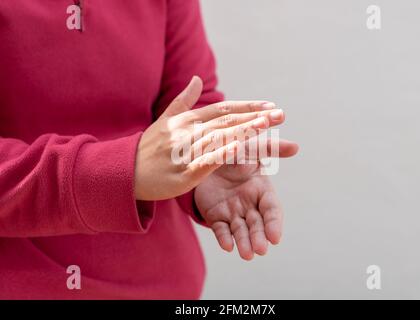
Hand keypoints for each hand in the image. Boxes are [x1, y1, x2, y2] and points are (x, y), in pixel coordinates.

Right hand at [134, 76, 284, 200]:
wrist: (125, 172)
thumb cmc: (149, 147)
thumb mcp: (165, 120)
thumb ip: (184, 100)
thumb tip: (197, 79)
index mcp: (187, 120)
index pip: (222, 110)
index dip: (246, 108)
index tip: (269, 106)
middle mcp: (187, 133)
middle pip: (225, 122)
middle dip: (254, 118)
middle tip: (279, 115)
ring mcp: (184, 152)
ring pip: (218, 139)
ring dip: (243, 131)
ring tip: (266, 126)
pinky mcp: (183, 174)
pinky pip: (205, 162)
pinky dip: (221, 154)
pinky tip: (239, 148)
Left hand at [195, 139, 298, 259]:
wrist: (207, 158)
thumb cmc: (234, 152)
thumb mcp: (251, 147)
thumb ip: (271, 148)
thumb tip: (296, 146)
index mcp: (261, 190)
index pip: (271, 209)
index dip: (274, 223)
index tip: (275, 237)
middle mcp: (250, 205)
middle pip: (257, 224)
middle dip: (259, 237)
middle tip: (260, 250)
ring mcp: (233, 212)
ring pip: (240, 230)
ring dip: (244, 243)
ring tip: (246, 255)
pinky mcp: (216, 217)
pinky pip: (221, 229)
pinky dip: (224, 238)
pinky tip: (227, 246)